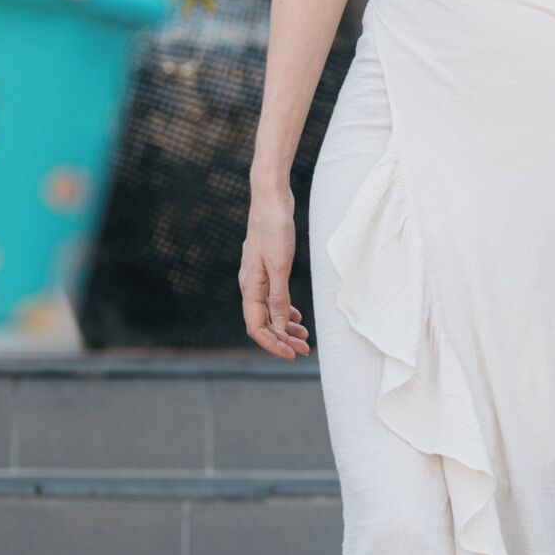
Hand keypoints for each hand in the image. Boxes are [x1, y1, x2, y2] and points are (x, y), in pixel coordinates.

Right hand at [239, 175, 308, 359]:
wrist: (270, 199)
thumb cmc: (274, 228)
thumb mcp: (280, 265)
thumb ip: (279, 297)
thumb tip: (280, 326)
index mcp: (250, 287)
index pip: (256, 327)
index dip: (272, 344)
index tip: (291, 355)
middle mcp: (250, 285)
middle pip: (263, 323)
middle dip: (282, 340)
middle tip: (303, 351)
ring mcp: (257, 277)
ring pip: (269, 312)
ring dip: (285, 328)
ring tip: (304, 338)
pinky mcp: (266, 269)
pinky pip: (273, 299)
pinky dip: (285, 311)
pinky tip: (297, 317)